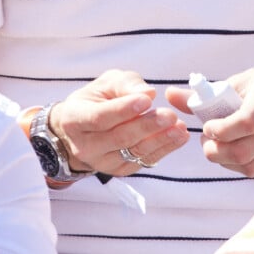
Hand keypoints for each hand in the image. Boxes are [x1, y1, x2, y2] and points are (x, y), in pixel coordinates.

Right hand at [50, 69, 188, 175]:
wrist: (86, 126)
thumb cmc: (98, 99)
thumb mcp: (107, 83)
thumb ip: (126, 84)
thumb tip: (147, 93)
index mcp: (74, 119)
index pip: (100, 117)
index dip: (123, 110)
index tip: (146, 100)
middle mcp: (85, 146)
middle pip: (119, 138)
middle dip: (147, 126)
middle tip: (169, 114)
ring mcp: (101, 162)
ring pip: (132, 152)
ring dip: (159, 140)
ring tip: (179, 127)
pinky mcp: (119, 170)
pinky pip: (142, 161)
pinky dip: (163, 149)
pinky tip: (178, 136)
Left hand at [166, 55, 253, 176]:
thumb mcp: (249, 76)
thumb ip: (210, 92)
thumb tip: (169, 96)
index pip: (247, 122)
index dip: (221, 131)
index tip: (208, 127)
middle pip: (245, 150)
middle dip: (217, 152)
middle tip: (207, 142)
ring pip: (253, 166)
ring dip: (227, 163)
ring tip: (218, 148)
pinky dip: (244, 166)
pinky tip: (236, 153)